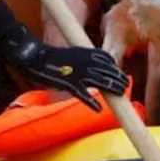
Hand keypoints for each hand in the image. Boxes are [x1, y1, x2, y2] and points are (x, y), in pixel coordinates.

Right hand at [0, 34, 127, 111]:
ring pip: (101, 81)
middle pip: (108, 70)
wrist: (34, 56)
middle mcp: (85, 61)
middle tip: (125, 86)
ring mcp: (77, 72)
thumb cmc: (51, 57)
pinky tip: (99, 108)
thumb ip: (83, 59)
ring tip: (121, 95)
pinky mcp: (68, 83)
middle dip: (118, 78)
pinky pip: (83, 94)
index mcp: (85, 52)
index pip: (107, 58)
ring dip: (112, 88)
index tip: (120, 74)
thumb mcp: (72, 54)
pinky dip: (91, 102)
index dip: (115, 67)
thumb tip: (93, 67)